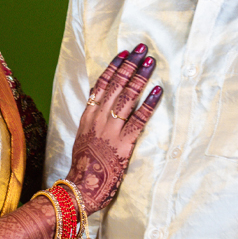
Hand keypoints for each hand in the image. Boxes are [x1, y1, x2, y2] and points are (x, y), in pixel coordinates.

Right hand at [65, 46, 161, 212]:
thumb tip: (104, 111)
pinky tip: (158, 91)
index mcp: (88, 117)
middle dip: (130, 65)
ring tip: (150, 62)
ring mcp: (110, 131)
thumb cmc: (84, 168)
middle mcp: (98, 119)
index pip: (101, 85)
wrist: (80, 190)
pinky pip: (138, 120)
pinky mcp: (123, 144)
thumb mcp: (84, 139)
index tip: (124, 53)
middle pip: (115, 85)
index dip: (114, 67)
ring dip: (140, 77)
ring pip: (126, 98)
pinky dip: (149, 104)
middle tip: (142, 48)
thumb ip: (94, 123)